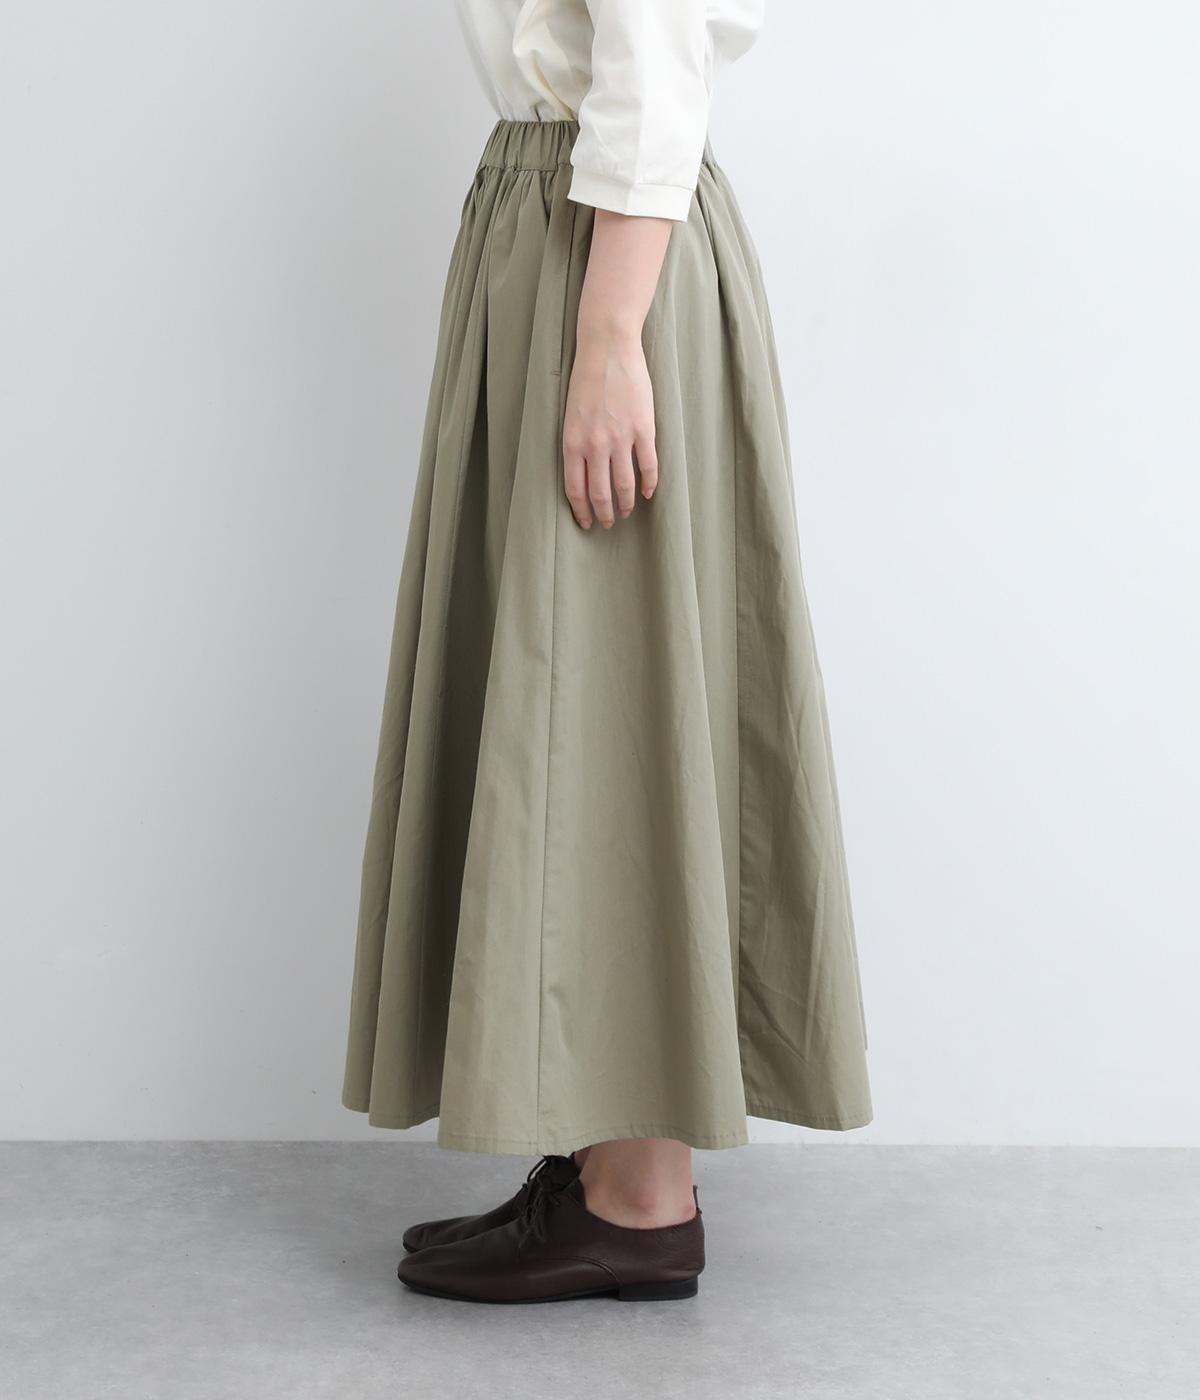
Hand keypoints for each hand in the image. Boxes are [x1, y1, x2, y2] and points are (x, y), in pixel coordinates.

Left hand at [562, 326, 658, 529]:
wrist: (607, 348)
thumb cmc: (585, 379)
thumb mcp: (570, 416)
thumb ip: (576, 444)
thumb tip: (584, 473)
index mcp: (572, 442)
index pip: (575, 489)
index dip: (581, 511)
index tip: (586, 523)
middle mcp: (595, 445)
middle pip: (600, 493)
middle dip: (603, 514)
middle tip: (607, 524)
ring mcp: (620, 438)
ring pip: (624, 484)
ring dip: (625, 504)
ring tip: (626, 513)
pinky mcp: (643, 429)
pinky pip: (648, 465)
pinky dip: (649, 483)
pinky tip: (648, 492)